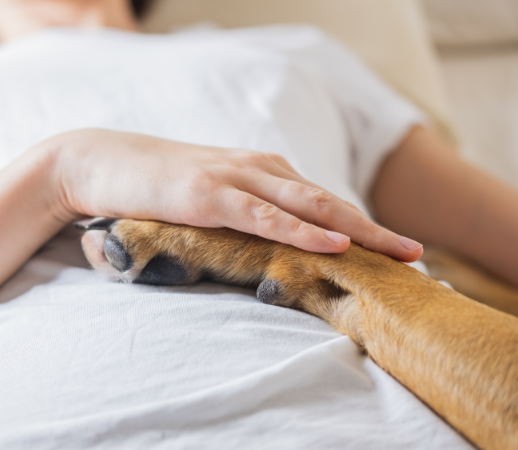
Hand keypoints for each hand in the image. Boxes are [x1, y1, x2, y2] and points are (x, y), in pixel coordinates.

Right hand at [46, 129, 422, 261]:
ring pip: (309, 206)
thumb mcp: (210, 202)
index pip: (322, 203)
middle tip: (418, 257)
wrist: (100, 161)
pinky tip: (333, 244)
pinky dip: (301, 230)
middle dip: (377, 231)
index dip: (363, 229)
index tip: (395, 255)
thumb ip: (242, 219)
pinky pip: (263, 215)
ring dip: (357, 231)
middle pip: (330, 203)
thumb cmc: (156, 186)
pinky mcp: (208, 195)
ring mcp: (234, 179)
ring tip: (399, 254)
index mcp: (262, 172)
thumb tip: (269, 252)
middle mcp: (258, 170)